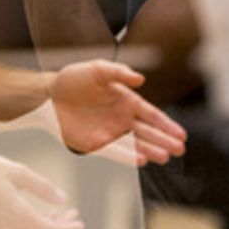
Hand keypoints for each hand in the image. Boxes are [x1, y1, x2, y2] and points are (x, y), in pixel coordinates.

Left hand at [49, 59, 187, 164]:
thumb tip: (141, 79)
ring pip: (135, 145)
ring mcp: (109, 133)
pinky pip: (114, 152)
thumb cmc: (72, 79)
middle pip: (148, 133)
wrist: (47, 95)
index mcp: (125, 101)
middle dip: (164, 141)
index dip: (167, 125)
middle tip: (180, 150)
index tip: (181, 134)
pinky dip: (127, 156)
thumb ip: (119, 72)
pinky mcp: (94, 144)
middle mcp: (120, 119)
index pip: (151, 115)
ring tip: (165, 157)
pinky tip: (141, 160)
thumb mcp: (97, 69)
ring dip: (150, 150)